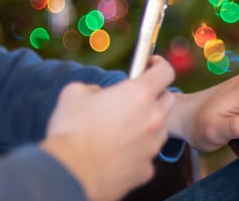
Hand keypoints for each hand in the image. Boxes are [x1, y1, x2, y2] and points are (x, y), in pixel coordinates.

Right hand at [40, 55, 174, 200]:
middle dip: (155, 95)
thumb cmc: (71, 130)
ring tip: (125, 128)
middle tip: (135, 98)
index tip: (151, 64)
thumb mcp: (74, 93)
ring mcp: (152, 145)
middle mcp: (153, 118)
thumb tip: (98, 94)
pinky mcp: (147, 169)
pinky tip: (119, 152)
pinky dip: (138, 151)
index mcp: (139, 94)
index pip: (165, 71)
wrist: (70, 175)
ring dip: (149, 124)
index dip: (159, 65)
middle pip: (168, 99)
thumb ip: (94, 88)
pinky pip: (147, 154)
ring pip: (160, 128)